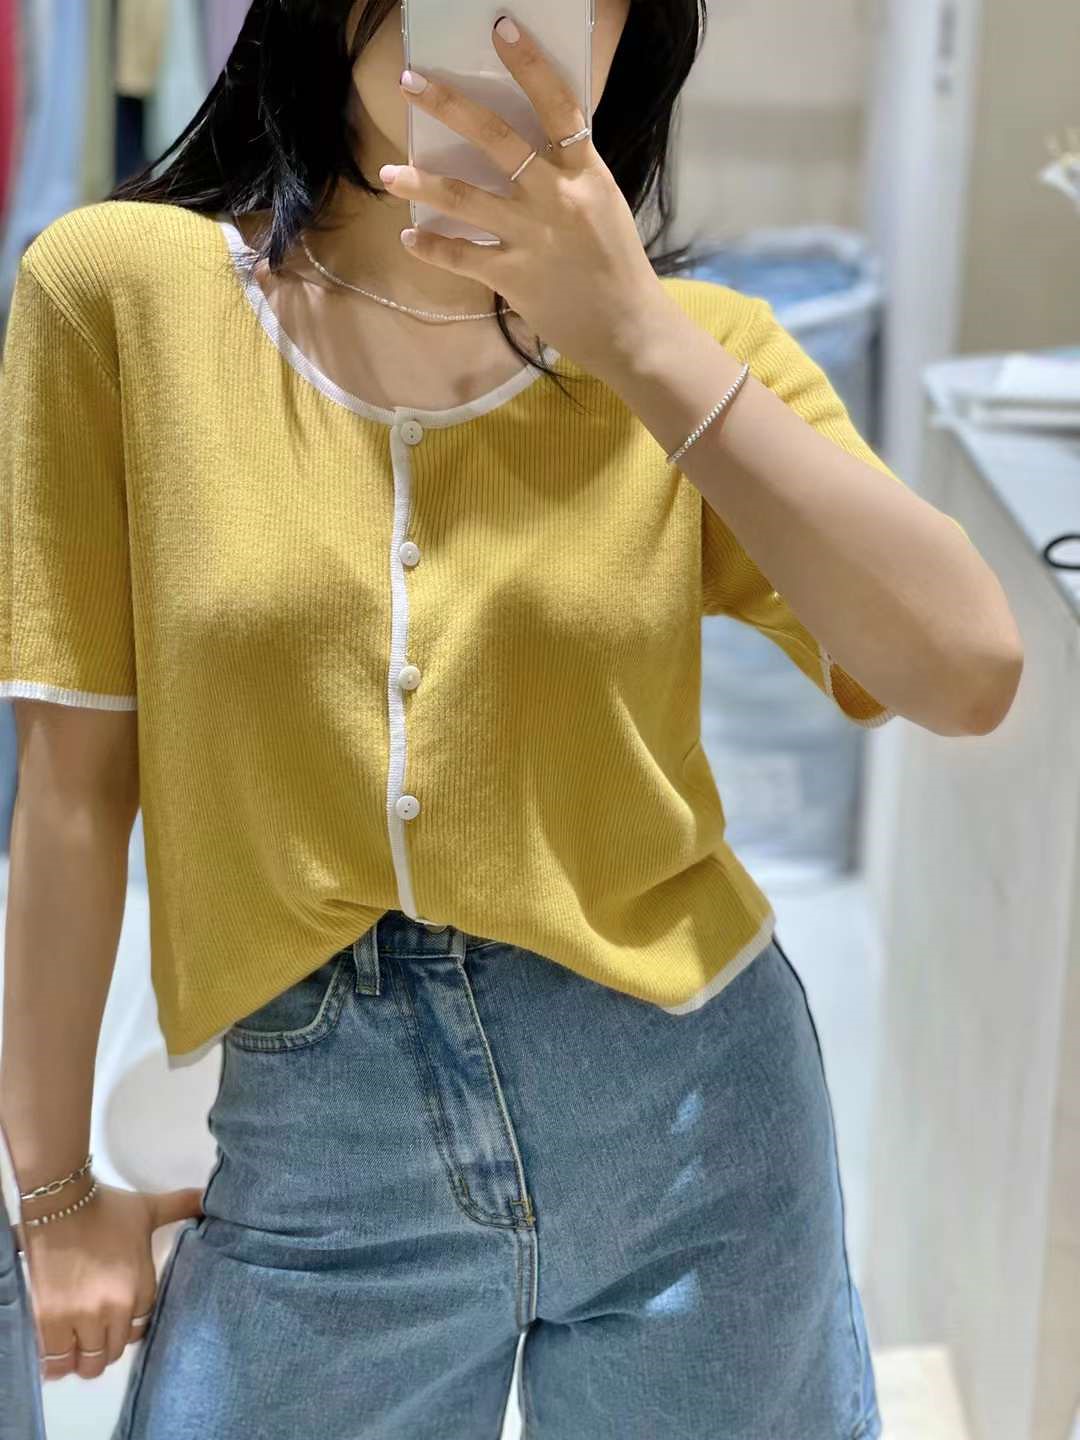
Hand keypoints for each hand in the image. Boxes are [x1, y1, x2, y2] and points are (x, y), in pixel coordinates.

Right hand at [21, 1179, 203, 1381]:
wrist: (60, 1203)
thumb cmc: (106, 1208)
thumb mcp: (149, 1209)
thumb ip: (181, 1206)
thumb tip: (207, 1198)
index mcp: (141, 1288)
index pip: (141, 1329)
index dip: (128, 1327)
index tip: (118, 1323)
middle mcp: (116, 1309)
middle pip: (113, 1351)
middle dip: (106, 1347)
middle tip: (94, 1336)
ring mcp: (83, 1318)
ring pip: (88, 1362)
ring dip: (82, 1359)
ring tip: (75, 1347)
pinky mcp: (50, 1321)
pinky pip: (56, 1361)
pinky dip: (56, 1364)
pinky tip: (56, 1358)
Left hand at [386, 12, 670, 380]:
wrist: (628, 329)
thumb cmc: (617, 266)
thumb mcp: (603, 205)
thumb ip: (568, 174)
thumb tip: (530, 146)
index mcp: (586, 174)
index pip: (558, 105)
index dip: (529, 64)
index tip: (501, 29)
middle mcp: (556, 198)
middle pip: (497, 139)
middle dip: (449, 106)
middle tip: (412, 82)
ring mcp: (532, 237)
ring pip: (465, 199)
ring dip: (422, 182)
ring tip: (389, 171)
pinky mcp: (514, 276)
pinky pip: (461, 257)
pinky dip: (432, 248)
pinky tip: (410, 237)